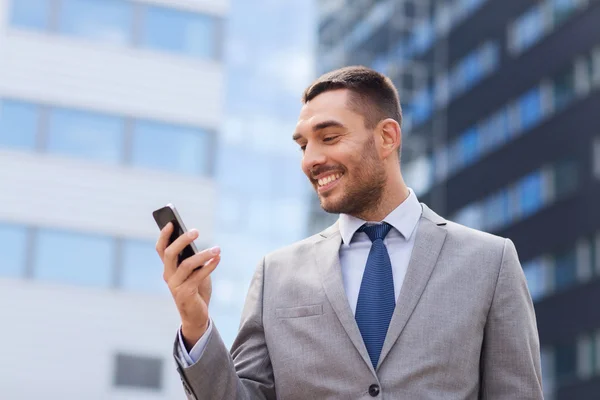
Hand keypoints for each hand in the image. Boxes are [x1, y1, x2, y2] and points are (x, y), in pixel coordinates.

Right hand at [156, 222, 220, 349]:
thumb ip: (193, 259)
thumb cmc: (196, 289)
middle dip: (182, 240)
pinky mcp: (185, 294)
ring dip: (203, 255)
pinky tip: (218, 259)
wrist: (197, 316)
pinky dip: (209, 266)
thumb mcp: (194, 272)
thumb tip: (198, 244)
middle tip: (196, 231)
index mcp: (168, 268)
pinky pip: (198, 276)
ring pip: (186, 265)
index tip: (171, 222)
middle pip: (170, 254)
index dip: (164, 235)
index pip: (161, 249)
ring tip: (217, 249)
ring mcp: (175, 285)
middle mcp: (168, 276)